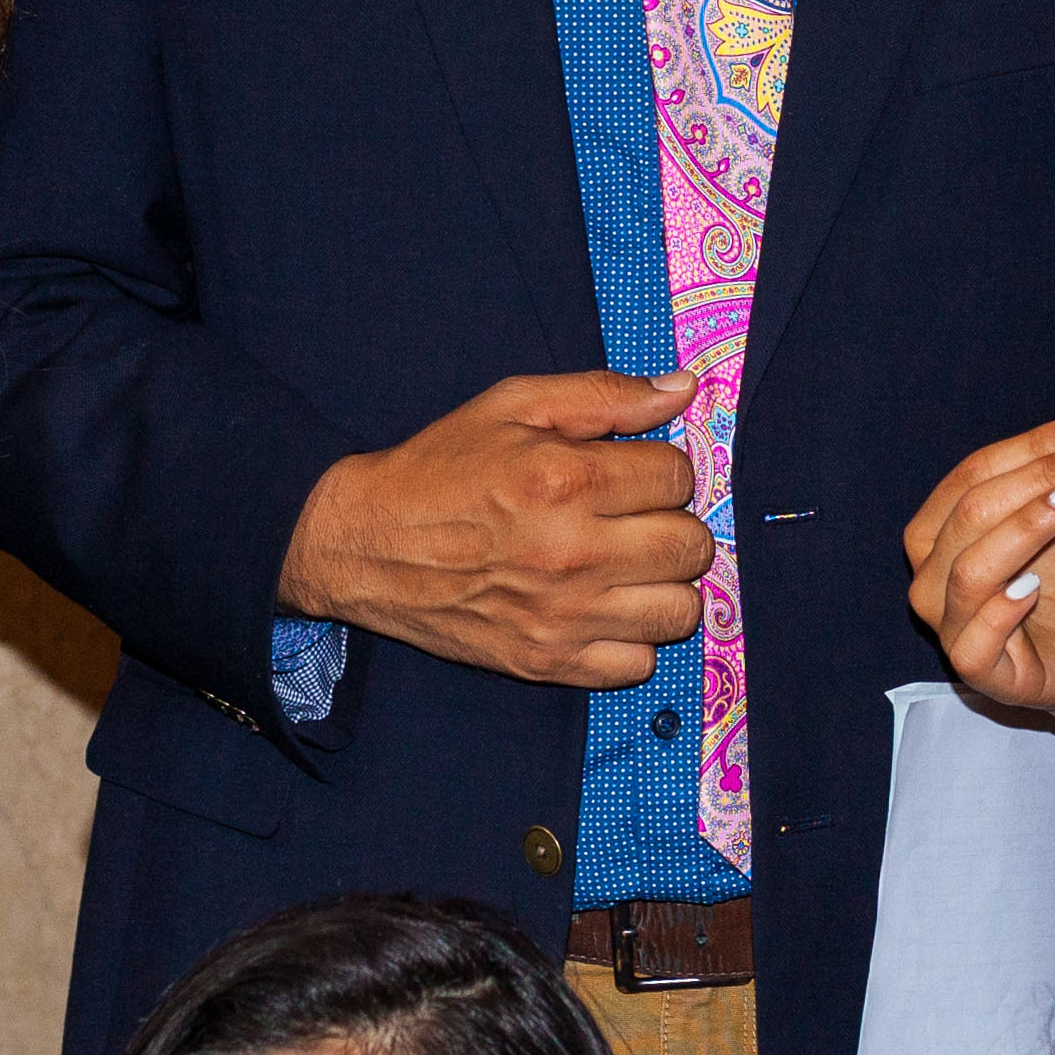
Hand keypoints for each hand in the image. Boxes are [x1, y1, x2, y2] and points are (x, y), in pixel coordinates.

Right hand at [280, 369, 710, 686]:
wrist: (364, 546)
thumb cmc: (440, 468)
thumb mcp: (513, 406)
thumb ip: (602, 395)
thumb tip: (683, 390)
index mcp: (565, 478)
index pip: (678, 477)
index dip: (662, 469)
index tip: (632, 473)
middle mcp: (571, 552)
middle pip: (690, 546)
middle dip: (672, 524)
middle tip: (635, 520)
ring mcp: (562, 616)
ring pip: (678, 611)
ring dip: (662, 585)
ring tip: (626, 568)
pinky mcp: (547, 663)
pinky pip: (639, 664)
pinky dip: (631, 639)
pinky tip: (601, 609)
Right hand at [901, 417, 1054, 712]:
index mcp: (940, 529)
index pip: (974, 473)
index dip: (1032, 447)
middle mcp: (931, 574)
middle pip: (972, 511)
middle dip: (1039, 478)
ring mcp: (947, 624)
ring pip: (972, 567)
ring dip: (1028, 527)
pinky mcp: (974, 670)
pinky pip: (973, 638)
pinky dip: (1001, 609)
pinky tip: (1033, 586)